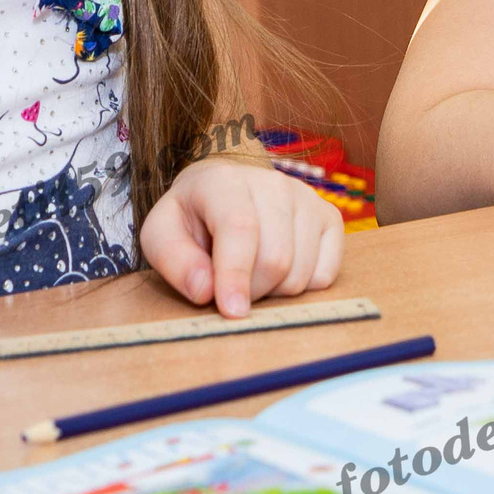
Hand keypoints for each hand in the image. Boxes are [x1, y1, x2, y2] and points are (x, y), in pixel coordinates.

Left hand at [139, 159, 345, 317]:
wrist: (226, 190)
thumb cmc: (192, 218)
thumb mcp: (162, 234)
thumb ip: (174, 261)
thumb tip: (205, 291)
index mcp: (224, 182)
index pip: (240, 228)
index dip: (236, 274)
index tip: (232, 311)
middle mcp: (273, 183)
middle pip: (276, 258)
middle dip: (251, 292)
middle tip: (229, 290)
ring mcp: (307, 198)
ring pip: (302, 271)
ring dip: (274, 292)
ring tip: (252, 276)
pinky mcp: (331, 217)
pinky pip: (326, 274)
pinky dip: (302, 287)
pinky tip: (280, 272)